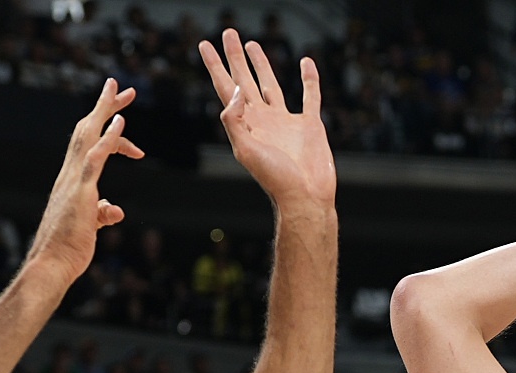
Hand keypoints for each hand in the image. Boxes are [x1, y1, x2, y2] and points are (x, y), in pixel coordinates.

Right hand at [24, 79, 143, 286]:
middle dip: (104, 107)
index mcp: (73, 180)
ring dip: (105, 112)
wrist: (53, 264)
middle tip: (120, 87)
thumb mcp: (91, 225)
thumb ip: (101, 213)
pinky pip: (95, 159)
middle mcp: (70, 174)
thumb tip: (114, 210)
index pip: (90, 146)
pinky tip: (119, 123)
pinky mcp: (81, 192)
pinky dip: (107, 139)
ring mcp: (74, 181)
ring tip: (120, 92)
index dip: (107, 131)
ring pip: (89, 137)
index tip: (124, 119)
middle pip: (87, 131)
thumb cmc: (68, 248)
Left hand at [200, 29, 335, 208]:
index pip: (225, 87)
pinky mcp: (310, 125)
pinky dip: (309, 79)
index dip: (214, 66)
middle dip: (235, 57)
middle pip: (244, 80)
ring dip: (261, 64)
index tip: (205, 45)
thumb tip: (236, 89)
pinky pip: (310, 95)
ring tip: (252, 44)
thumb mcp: (245, 149)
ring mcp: (286, 121)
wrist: (305, 197)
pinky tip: (305, 62)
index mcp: (246, 124)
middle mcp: (263, 119)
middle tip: (229, 33)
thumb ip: (234, 118)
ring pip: (271, 84)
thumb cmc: (274, 179)